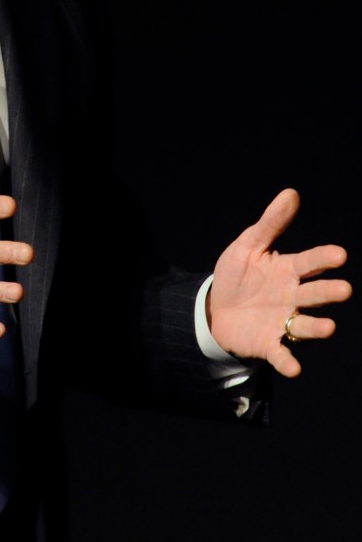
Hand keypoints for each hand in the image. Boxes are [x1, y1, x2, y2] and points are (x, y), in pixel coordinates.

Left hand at [208, 188, 351, 376]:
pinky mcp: (269, 343)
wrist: (217, 308)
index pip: (309, 262)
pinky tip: (294, 368)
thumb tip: (291, 193)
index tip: (339, 254)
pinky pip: (281, 353)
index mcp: (288, 270)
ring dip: (317, 327)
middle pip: (314, 294)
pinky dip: (288, 360)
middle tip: (344, 290)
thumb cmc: (239, 274)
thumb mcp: (249, 244)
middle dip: (328, 292)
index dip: (323, 259)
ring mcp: (283, 320)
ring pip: (305, 324)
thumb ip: (271, 223)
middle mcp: (292, 296)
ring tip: (328, 327)